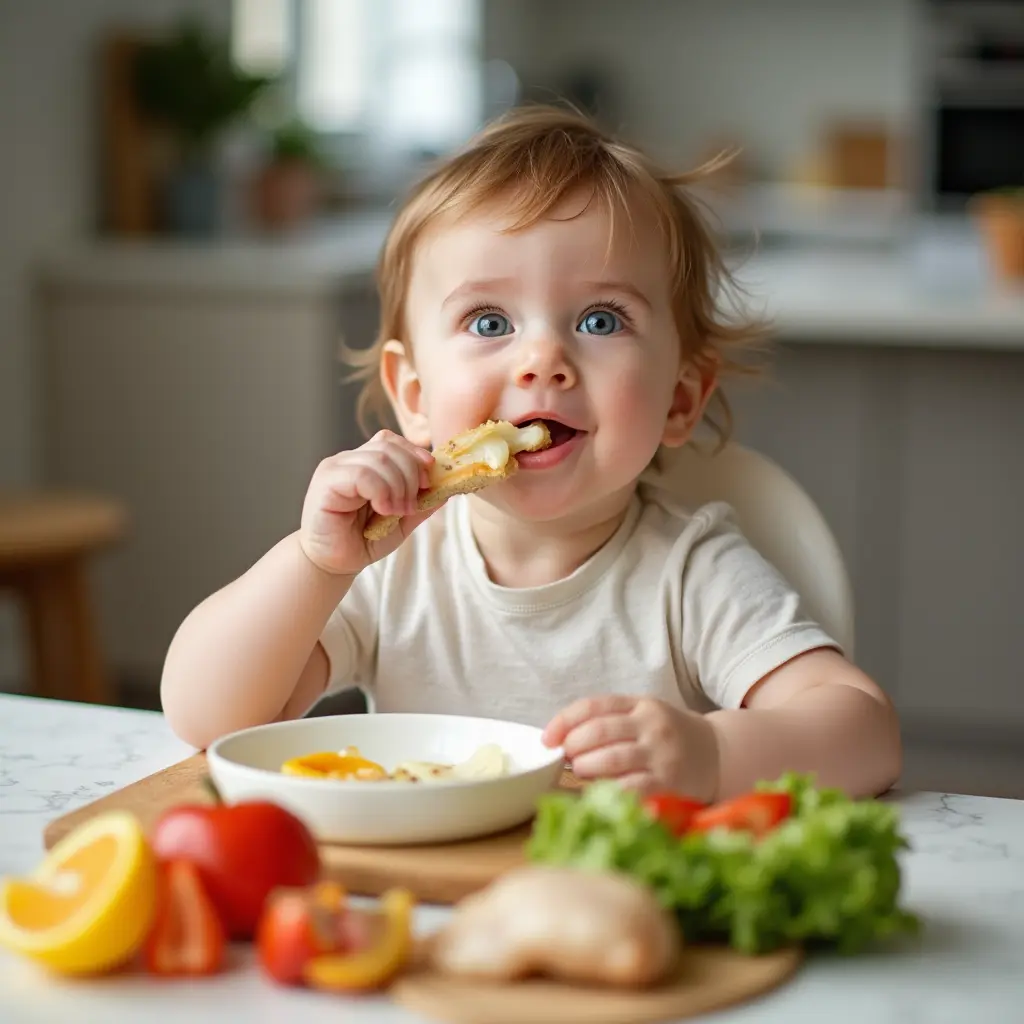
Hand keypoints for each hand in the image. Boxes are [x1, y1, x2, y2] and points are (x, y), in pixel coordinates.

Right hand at [299, 430, 438, 576]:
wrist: (334, 564)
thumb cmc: (363, 541)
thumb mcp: (401, 521)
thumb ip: (421, 503)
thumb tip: (447, 488)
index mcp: (364, 463)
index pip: (392, 441)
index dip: (414, 454)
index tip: (429, 481)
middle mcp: (348, 460)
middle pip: (389, 446)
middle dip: (410, 475)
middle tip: (411, 505)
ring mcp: (335, 468)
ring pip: (379, 459)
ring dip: (398, 487)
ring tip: (397, 512)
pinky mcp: (326, 482)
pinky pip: (362, 474)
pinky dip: (381, 491)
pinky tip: (383, 510)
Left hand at [542, 695, 720, 800]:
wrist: (722, 754)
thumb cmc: (671, 738)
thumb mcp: (645, 716)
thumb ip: (610, 721)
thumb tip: (562, 739)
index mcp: (641, 704)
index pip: (593, 706)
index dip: (564, 721)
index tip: (548, 739)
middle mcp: (651, 725)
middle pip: (598, 731)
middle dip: (574, 747)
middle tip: (568, 759)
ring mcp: (661, 754)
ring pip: (610, 759)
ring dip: (585, 769)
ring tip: (582, 773)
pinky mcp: (668, 783)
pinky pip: (630, 788)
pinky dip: (608, 792)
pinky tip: (600, 793)